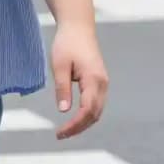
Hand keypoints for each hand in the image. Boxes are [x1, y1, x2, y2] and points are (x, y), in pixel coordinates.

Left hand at [50, 21, 108, 139]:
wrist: (78, 27)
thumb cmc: (67, 44)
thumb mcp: (60, 66)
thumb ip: (62, 88)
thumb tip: (64, 111)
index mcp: (93, 80)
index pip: (87, 111)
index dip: (74, 125)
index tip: (60, 133)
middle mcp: (102, 83)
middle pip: (94, 114)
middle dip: (79, 127)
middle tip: (60, 135)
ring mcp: (103, 83)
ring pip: (97, 110)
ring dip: (83, 123)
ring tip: (65, 130)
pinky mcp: (99, 82)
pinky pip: (96, 104)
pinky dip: (86, 115)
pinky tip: (74, 119)